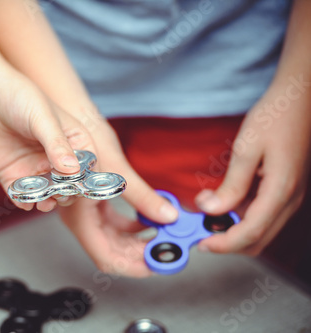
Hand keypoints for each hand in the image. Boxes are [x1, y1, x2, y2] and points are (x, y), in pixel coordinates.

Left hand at [0, 66, 95, 211]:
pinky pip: (22, 195)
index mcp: (73, 140)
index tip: (81, 184)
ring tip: (46, 202)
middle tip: (61, 194)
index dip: (87, 178)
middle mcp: (56, 157)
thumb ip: (56, 144)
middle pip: (70, 185)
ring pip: (48, 194)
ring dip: (49, 201)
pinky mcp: (12, 175)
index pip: (88, 165)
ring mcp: (34, 168)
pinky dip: (25, 201)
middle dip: (68, 193)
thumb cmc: (18, 96)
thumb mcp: (42, 117)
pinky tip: (26, 201)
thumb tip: (72, 171)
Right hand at [58, 109, 178, 276]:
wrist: (63, 114)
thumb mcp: (114, 168)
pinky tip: (151, 219)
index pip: (107, 257)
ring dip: (140, 241)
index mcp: (78, 217)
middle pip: (113, 252)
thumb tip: (168, 215)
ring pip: (115, 240)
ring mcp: (85, 212)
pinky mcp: (92, 202)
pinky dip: (135, 227)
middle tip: (170, 248)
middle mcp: (79, 219)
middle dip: (142, 253)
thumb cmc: (79, 135)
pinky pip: (115, 225)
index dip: (133, 266)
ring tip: (166, 235)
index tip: (158, 264)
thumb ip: (141, 195)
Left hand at [195, 82, 310, 254]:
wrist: (298, 99)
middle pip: (257, 239)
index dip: (225, 244)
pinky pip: (261, 214)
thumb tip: (211, 210)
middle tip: (200, 232)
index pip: (251, 233)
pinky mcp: (284, 190)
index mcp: (280, 192)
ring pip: (260, 229)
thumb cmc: (275, 118)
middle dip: (227, 242)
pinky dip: (240, 215)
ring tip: (206, 209)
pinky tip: (222, 199)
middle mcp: (288, 200)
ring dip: (233, 227)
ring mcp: (289, 196)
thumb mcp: (247, 149)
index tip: (202, 244)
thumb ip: (231, 185)